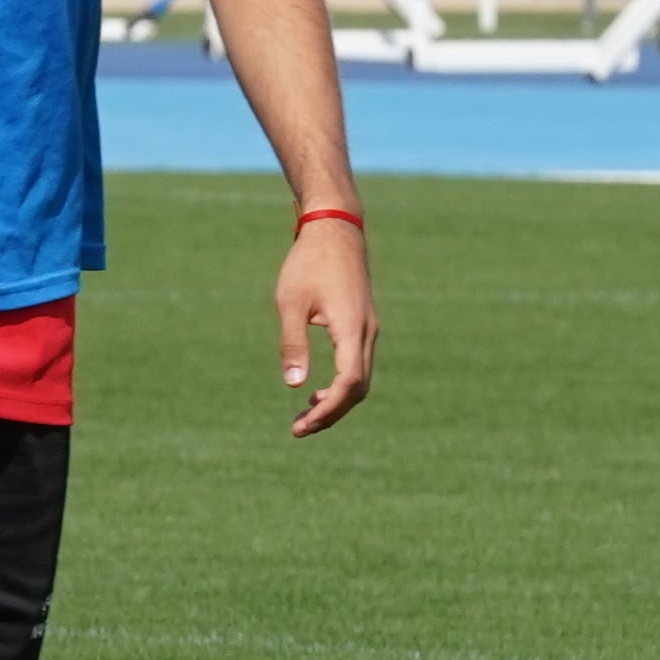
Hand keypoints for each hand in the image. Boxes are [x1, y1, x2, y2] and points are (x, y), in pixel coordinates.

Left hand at [276, 214, 374, 436]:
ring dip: (336, 402)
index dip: (327, 410)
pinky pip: (358, 366)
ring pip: (361, 379)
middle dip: (331, 413)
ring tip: (305, 417)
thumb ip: (292, 343)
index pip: (349, 383)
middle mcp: (367, 333)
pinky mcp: (362, 325)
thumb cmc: (308, 263)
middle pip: (358, 389)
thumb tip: (294, 386)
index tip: (301, 425)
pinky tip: (317, 392)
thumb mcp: (290, 302)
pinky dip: (341, 386)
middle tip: (298, 429)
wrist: (335, 230)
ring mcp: (368, 330)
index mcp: (351, 329)